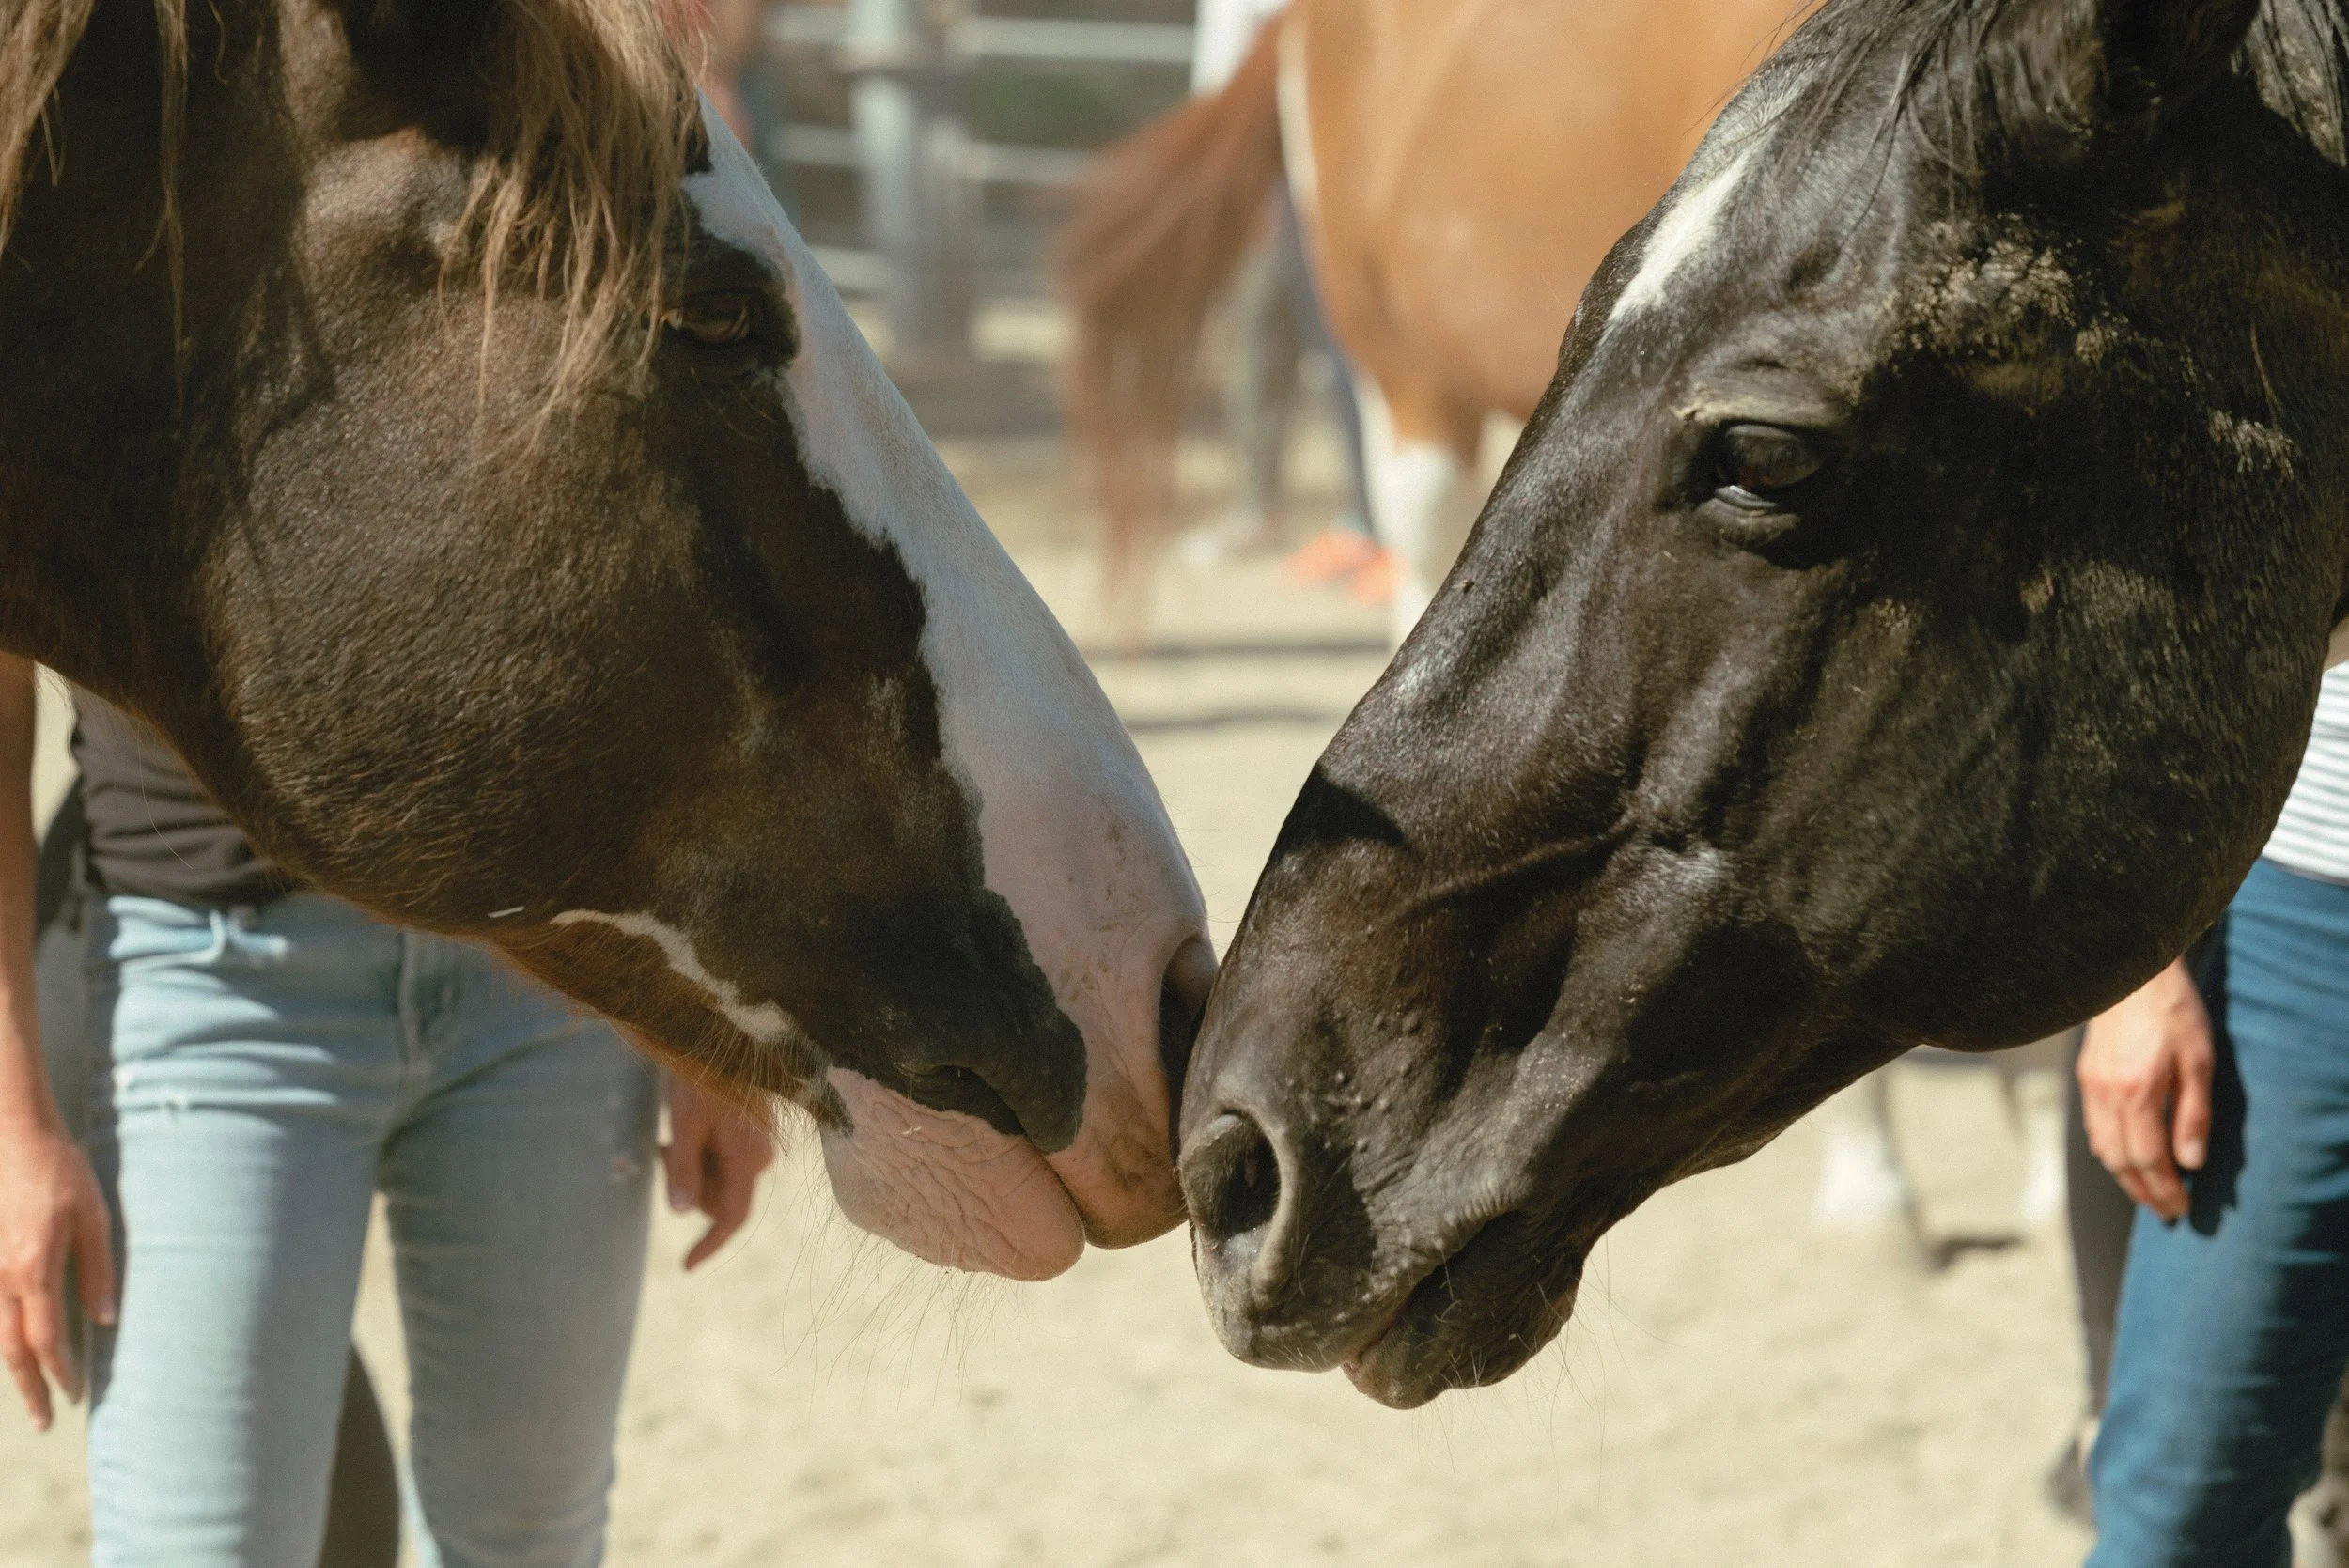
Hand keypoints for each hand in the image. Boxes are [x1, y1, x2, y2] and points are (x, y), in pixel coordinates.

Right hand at [0, 1115, 115, 1429]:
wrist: (13, 1136)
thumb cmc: (60, 1172)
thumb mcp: (94, 1218)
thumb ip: (98, 1271)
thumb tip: (105, 1320)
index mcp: (33, 1268)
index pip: (46, 1338)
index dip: (61, 1371)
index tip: (76, 1394)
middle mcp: (1, 1277)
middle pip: (10, 1349)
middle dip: (28, 1387)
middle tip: (45, 1420)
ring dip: (11, 1367)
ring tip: (31, 1392)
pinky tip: (13, 1348)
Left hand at [662, 1074, 774, 1269]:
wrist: (719, 1039)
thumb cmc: (700, 1078)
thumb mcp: (684, 1124)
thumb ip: (683, 1170)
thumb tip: (679, 1215)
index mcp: (749, 1159)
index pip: (732, 1217)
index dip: (710, 1245)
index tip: (687, 1267)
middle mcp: (759, 1158)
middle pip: (717, 1200)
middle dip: (687, 1186)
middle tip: (664, 1149)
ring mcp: (756, 1149)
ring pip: (715, 1183)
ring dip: (689, 1169)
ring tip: (673, 1136)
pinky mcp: (749, 1139)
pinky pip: (720, 1165)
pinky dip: (698, 1157)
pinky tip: (684, 1130)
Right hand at [2079, 958, 2214, 1220]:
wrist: (2130, 973)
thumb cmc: (2173, 1013)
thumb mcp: (2199, 1062)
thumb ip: (2194, 1115)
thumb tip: (2191, 1163)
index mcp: (2137, 1092)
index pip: (2148, 1158)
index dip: (2164, 1189)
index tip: (2181, 1208)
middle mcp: (2107, 1095)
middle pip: (2120, 1160)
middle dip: (2143, 1191)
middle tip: (2166, 1211)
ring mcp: (2091, 1086)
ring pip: (2102, 1147)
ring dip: (2124, 1176)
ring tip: (2147, 1191)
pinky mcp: (2086, 1077)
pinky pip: (2093, 1126)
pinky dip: (2109, 1151)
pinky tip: (2125, 1156)